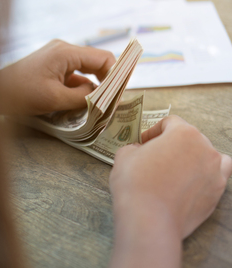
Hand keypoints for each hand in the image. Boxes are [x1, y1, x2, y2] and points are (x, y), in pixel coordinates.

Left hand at [0, 39, 114, 114]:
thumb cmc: (20, 93)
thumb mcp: (55, 99)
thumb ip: (82, 97)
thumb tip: (100, 97)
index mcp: (66, 52)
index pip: (103, 58)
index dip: (116, 74)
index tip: (120, 94)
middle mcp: (63, 50)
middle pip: (95, 62)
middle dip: (105, 82)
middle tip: (112, 102)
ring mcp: (56, 57)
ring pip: (84, 70)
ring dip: (91, 87)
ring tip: (98, 106)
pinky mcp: (51, 67)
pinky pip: (72, 75)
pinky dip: (78, 88)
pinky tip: (81, 103)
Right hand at [109, 115, 231, 267]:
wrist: (149, 218)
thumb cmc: (135, 183)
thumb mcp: (124, 156)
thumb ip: (135, 148)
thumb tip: (139, 151)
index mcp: (184, 133)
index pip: (171, 122)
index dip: (154, 131)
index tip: (144, 141)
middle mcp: (205, 149)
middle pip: (191, 138)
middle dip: (173, 145)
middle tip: (155, 156)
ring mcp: (215, 172)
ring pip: (210, 157)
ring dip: (195, 158)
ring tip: (177, 169)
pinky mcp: (216, 194)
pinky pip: (213, 180)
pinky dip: (203, 179)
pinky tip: (186, 186)